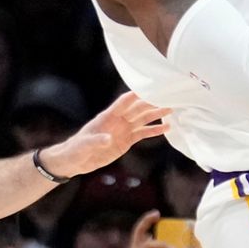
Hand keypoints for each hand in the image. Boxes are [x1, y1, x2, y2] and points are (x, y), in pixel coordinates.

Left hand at [42, 92, 170, 178]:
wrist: (76, 160)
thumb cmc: (77, 148)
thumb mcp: (85, 145)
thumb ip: (97, 141)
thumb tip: (108, 139)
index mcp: (107, 117)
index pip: (123, 102)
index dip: (136, 94)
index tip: (149, 87)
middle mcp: (118, 120)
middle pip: (138, 108)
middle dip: (152, 102)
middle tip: (168, 97)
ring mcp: (124, 129)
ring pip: (143, 119)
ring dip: (157, 114)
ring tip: (172, 109)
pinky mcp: (127, 140)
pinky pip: (143, 133)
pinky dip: (155, 130)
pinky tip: (166, 128)